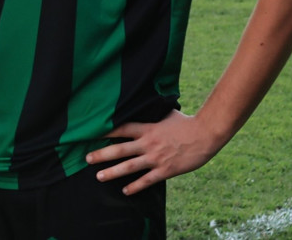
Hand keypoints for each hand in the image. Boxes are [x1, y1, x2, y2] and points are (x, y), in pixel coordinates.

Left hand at [85, 110, 220, 194]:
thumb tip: (144, 102)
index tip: (90, 133)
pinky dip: (135, 186)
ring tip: (99, 176)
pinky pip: (147, 180)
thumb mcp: (165, 113)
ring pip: (129, 167)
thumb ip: (152, 112)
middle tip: (86, 158)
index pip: (121, 129)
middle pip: (119, 149)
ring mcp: (155, 158)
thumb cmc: (186, 122)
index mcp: (147, 128)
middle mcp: (148, 143)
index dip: (105, 131)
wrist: (205, 135)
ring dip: (112, 172)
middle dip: (101, 154)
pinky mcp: (165, 170)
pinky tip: (125, 191)